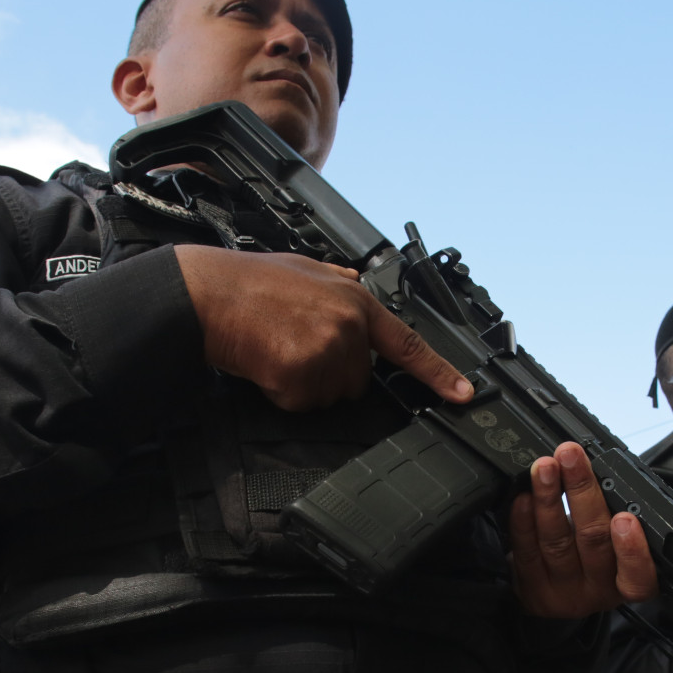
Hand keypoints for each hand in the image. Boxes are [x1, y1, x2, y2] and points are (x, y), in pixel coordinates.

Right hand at [175, 246, 472, 411]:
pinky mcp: (301, 376)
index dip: (439, 374)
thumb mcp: (307, 269)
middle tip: (295, 344)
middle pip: (358, 381)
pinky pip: (301, 403)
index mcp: (356, 301)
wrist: (209, 295)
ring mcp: (326, 352)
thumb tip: (356, 282)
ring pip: (329, 396)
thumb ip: (340, 283)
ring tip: (277, 349)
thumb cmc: (250, 283)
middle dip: (330, 373)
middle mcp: (348, 327)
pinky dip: (283, 392)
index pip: (409, 345)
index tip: (463, 395)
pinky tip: (267, 363)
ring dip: (304, 383)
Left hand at [509, 442, 657, 618]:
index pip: (638, 576)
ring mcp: (562, 591)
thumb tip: (598, 473)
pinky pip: (526, 551)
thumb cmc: (595, 563)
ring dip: (549, 497)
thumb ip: (614, 520)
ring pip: (557, 541)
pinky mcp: (531, 587)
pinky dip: (524, 520)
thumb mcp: (617, 549)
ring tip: (545, 467)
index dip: (633, 550)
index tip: (625, 519)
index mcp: (627, 582)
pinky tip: (524, 496)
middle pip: (593, 541)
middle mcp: (597, 591)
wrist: (558, 603)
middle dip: (582, 492)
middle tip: (571, 457)